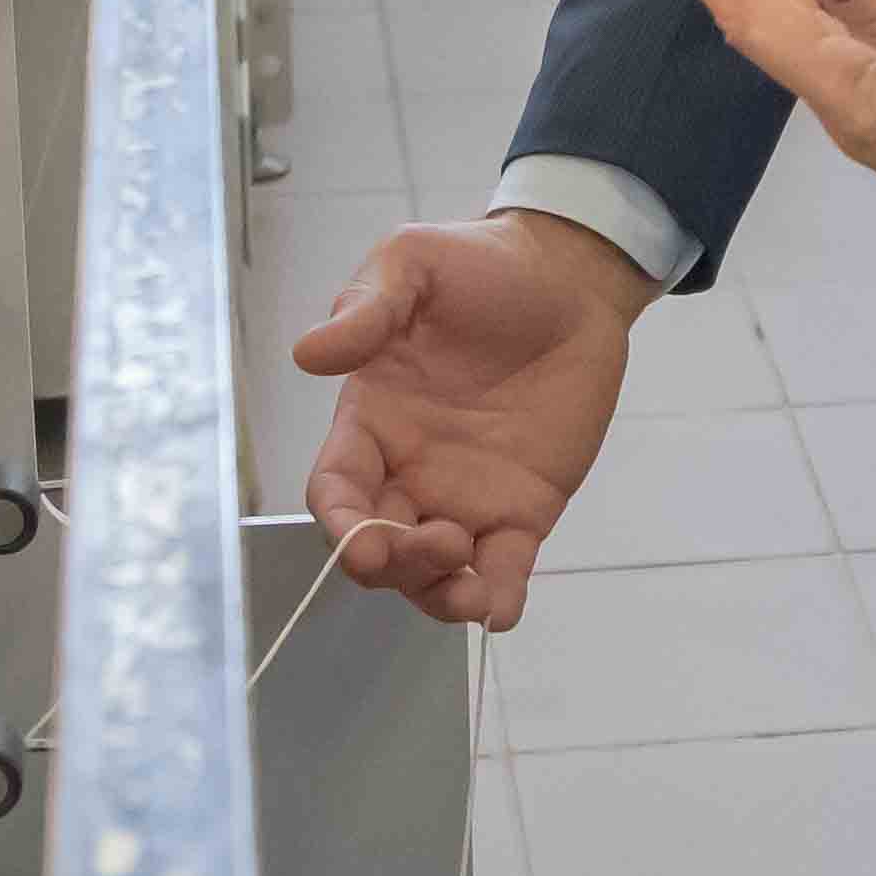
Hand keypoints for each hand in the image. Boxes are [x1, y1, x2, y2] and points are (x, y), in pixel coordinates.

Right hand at [292, 208, 653, 630]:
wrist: (568, 279)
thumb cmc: (479, 267)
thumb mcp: (412, 264)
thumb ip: (365, 310)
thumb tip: (307, 354)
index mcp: (371, 421)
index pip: (337, 492)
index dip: (341, 527)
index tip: (365, 542)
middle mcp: (410, 471)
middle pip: (381, 547)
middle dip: (397, 566)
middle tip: (444, 544)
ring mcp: (467, 496)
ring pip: (435, 575)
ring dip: (442, 597)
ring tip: (473, 593)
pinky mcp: (525, 508)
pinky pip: (504, 567)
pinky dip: (498, 599)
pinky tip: (501, 610)